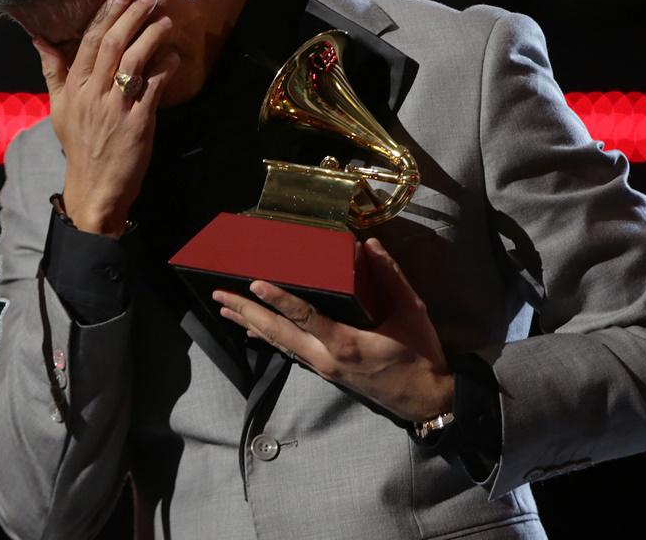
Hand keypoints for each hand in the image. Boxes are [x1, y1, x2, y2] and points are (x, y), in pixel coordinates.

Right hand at [33, 0, 180, 235]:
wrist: (94, 186)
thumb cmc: (78, 145)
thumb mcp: (58, 107)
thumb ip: (53, 71)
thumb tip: (39, 39)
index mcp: (74, 87)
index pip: (89, 42)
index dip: (107, 15)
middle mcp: (93, 93)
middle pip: (113, 45)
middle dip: (132, 16)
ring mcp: (116, 107)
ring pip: (134, 61)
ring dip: (152, 36)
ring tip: (165, 21)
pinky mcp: (138, 122)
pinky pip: (153, 87)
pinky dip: (165, 68)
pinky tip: (173, 57)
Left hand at [212, 237, 453, 422]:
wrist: (425, 400)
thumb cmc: (420, 355)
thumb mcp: (412, 312)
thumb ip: (390, 277)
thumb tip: (370, 245)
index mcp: (346, 343)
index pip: (305, 316)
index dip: (279, 299)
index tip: (254, 284)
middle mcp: (326, 358)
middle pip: (278, 333)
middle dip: (247, 313)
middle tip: (220, 297)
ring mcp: (323, 367)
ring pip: (280, 344)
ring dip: (252, 325)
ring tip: (226, 311)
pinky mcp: (325, 371)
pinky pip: (290, 351)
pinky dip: (270, 337)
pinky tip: (256, 330)